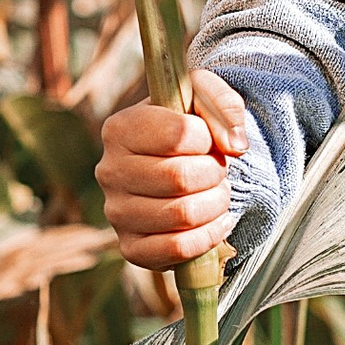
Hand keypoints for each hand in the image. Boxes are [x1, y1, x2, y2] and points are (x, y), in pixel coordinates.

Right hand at [97, 68, 249, 272]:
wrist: (181, 168)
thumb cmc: (190, 127)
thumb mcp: (204, 96)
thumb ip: (222, 103)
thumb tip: (235, 146)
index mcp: (119, 129)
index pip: (179, 135)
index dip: (208, 138)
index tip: (209, 140)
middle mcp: (109, 171)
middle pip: (180, 178)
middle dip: (215, 174)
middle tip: (217, 169)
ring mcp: (117, 213)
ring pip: (182, 215)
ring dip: (216, 204)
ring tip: (217, 193)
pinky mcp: (131, 247)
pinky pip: (178, 249)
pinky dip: (209, 236)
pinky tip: (218, 221)